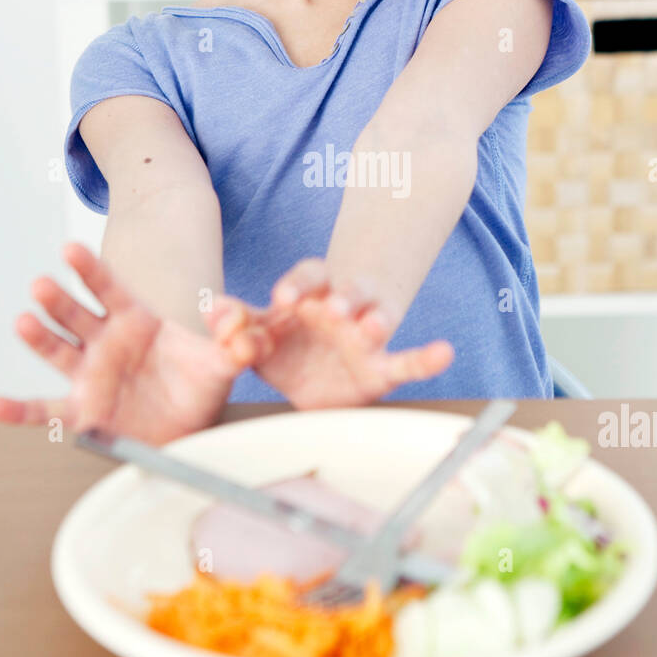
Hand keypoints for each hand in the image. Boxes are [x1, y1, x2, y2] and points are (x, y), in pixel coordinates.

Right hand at [0, 243, 273, 446]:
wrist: (192, 425)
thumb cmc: (200, 385)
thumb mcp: (223, 360)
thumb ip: (233, 340)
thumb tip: (240, 324)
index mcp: (135, 321)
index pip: (108, 288)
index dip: (90, 269)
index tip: (69, 249)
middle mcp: (105, 343)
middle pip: (76, 314)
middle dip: (59, 300)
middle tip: (43, 284)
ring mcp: (89, 374)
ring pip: (57, 351)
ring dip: (38, 336)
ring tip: (23, 321)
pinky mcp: (82, 411)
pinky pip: (44, 411)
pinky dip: (17, 410)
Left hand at [240, 258, 454, 409]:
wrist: (314, 380)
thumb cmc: (286, 346)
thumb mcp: (258, 335)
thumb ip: (237, 323)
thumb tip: (211, 308)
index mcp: (310, 296)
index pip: (307, 277)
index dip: (296, 284)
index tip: (282, 298)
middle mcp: (341, 309)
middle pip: (345, 292)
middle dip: (341, 297)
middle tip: (333, 307)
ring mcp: (365, 336)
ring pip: (377, 319)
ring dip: (376, 319)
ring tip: (373, 326)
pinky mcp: (383, 367)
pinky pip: (408, 361)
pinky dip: (427, 357)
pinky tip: (444, 352)